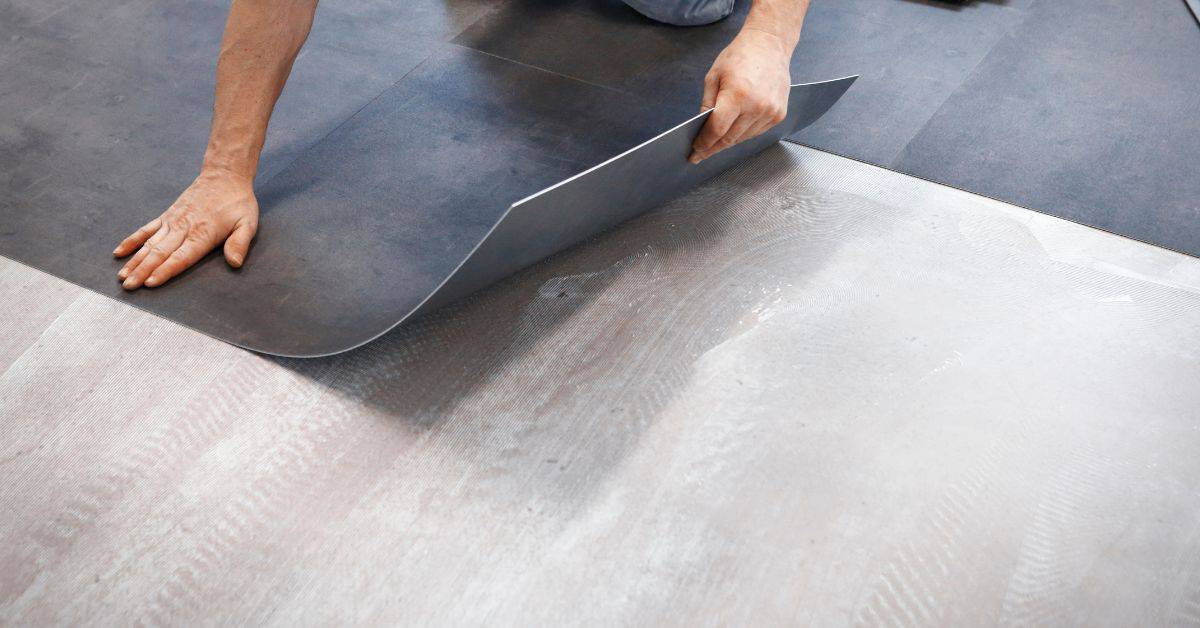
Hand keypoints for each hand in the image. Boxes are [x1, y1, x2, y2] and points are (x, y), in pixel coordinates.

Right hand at [113, 169, 258, 289]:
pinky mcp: (167, 216)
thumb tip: (235, 263)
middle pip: (160, 253)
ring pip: (150, 244)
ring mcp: (172, 221)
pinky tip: (119, 252)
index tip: (149, 283)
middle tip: (128, 286)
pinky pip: (146, 229)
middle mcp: (183, 228)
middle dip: (143, 271)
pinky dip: (132, 241)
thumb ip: (240, 243)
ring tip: (122, 276)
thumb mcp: (247, 223)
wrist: (224, 176)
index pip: (181, 257)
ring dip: (135, 261)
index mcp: (202, 234)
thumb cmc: (237, 203)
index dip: (165, 270)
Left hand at [689, 28, 791, 163]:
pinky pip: (756, 132)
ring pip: (742, 138)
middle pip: (729, 138)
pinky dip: (743, 134)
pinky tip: (735, 129)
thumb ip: (707, 104)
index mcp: (737, 95)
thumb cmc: (739, 56)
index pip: (717, 130)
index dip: (704, 144)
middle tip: (700, 154)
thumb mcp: (714, 77)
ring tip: (715, 142)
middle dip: (713, 148)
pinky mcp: (779, 114)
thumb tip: (701, 128)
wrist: (769, 45)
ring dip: (728, 142)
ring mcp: (770, 112)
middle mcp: (756, 106)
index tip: (695, 152)